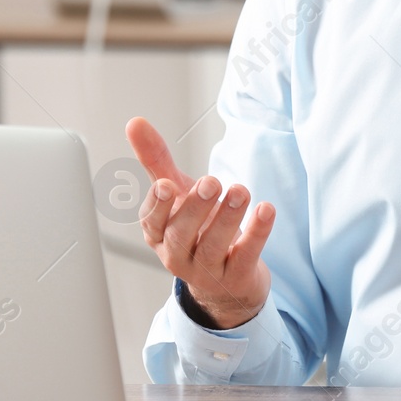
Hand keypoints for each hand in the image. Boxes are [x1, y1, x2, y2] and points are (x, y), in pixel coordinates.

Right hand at [126, 116, 273, 329]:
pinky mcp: (236, 278)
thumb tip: (134, 121)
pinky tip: (266, 209)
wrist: (227, 279)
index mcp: (159, 234)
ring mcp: (207, 271)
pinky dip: (256, 233)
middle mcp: (177, 256)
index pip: (152, 221)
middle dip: (196, 207)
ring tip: (240, 190)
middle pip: (181, 234)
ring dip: (227, 218)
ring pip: (213, 247)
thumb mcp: (178, 194)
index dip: (158, 205)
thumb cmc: (197, 228)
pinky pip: (245, 256)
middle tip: (211, 182)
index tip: (167, 184)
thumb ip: (156, 160)